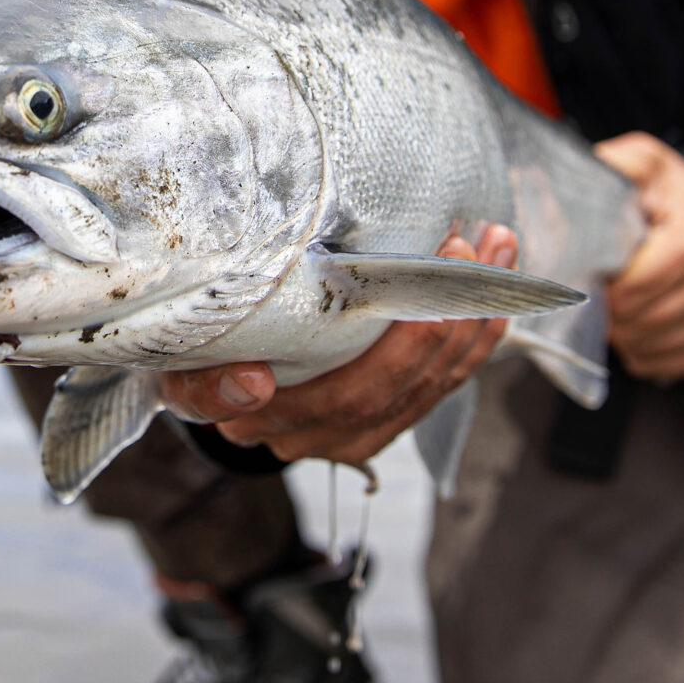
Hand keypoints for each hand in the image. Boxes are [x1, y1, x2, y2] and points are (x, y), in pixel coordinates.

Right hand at [159, 225, 518, 464]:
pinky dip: (476, 334)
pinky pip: (446, 383)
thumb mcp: (185, 372)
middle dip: (449, 313)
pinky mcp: (392, 416)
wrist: (215, 386)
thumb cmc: (201, 363)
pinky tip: (497, 287)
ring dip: (475, 315)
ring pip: (436, 384)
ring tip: (498, 247)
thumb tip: (252, 385)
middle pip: (407, 386)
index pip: (352, 395)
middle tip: (472, 243)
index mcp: (284, 425)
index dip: (397, 347)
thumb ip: (207, 386)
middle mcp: (332, 439)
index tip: (423, 290)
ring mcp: (367, 432)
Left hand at [597, 132, 683, 381]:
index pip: (630, 288)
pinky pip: (664, 367)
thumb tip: (543, 179)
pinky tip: (638, 325)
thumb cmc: (678, 197)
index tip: (589, 273)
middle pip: (635, 322)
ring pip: (646, 349)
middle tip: (596, 292)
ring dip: (619, 334)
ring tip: (616, 307)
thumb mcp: (647, 165)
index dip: (599, 284)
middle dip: (605, 311)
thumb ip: (609, 170)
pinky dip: (641, 352)